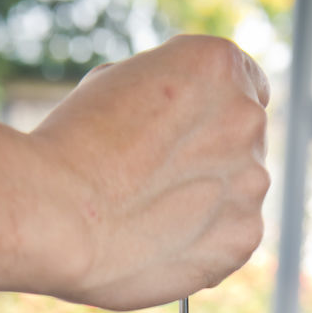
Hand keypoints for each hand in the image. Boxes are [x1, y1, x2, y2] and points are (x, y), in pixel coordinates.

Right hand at [27, 35, 270, 308]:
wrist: (59, 214)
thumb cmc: (73, 146)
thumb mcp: (120, 85)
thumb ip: (169, 98)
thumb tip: (180, 123)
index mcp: (220, 65)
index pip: (247, 83)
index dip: (214, 110)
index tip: (191, 132)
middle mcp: (248, 118)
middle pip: (240, 142)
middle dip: (207, 160)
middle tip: (152, 184)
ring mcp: (252, 181)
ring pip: (237, 194)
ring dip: (207, 205)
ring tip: (149, 220)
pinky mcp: (244, 237)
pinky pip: (232, 241)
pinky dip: (204, 247)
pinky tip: (160, 246)